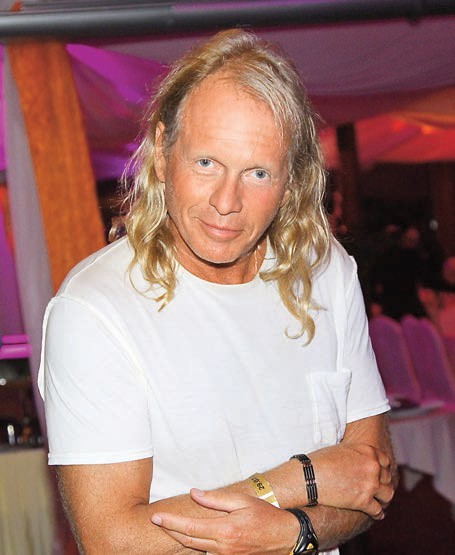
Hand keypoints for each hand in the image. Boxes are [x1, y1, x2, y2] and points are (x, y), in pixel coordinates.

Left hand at [151, 488, 298, 553]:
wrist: (286, 538)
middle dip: (170, 530)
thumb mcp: (242, 501)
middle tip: (156, 520)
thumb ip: (216, 499)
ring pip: (196, 550)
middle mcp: (223, 548)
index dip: (170, 522)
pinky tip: (190, 537)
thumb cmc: (265, 516)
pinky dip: (197, 546)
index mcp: (225, 531)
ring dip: (181, 538)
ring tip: (169, 526)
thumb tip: (195, 494)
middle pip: (188, 541)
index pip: (190, 528)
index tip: (156, 517)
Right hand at [310, 443, 393, 519]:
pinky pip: (378, 510)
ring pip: (388, 494)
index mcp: (368, 451)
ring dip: (383, 498)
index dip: (383, 468)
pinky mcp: (364, 501)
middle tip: (380, 489)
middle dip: (383, 483)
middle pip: (387, 477)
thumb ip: (356, 454)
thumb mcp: (342, 449)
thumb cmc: (320, 461)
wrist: (310, 476)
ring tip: (381, 502)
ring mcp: (370, 484)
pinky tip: (376, 514)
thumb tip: (358, 460)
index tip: (380, 474)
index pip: (385, 461)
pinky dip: (377, 514)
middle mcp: (373, 466)